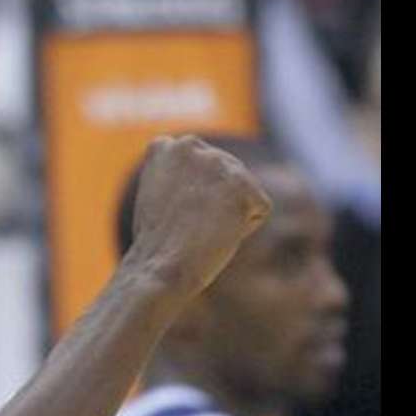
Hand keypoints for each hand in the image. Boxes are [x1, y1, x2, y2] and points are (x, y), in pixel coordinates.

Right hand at [125, 135, 271, 297]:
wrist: (161, 270)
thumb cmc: (156, 248)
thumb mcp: (157, 199)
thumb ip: (181, 178)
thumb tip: (212, 181)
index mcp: (165, 147)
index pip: (199, 170)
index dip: (188, 200)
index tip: (171, 217)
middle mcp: (190, 145)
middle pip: (224, 179)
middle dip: (212, 206)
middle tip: (186, 227)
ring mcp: (217, 162)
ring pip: (241, 193)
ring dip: (227, 217)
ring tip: (199, 231)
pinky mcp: (243, 185)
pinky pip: (258, 210)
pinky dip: (242, 230)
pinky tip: (217, 236)